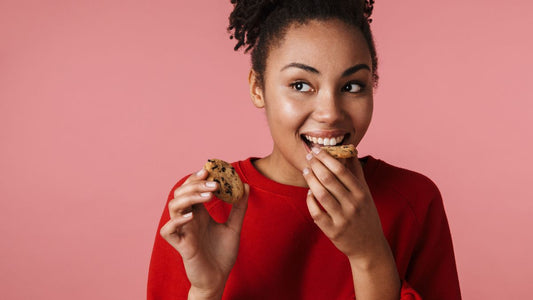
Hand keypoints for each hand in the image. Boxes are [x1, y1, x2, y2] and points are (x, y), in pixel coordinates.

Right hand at [160, 168, 248, 298]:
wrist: (219, 278)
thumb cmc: (223, 253)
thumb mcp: (234, 227)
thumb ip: (239, 207)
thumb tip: (245, 186)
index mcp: (199, 212)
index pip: (192, 188)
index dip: (197, 178)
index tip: (210, 170)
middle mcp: (188, 219)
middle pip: (181, 193)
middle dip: (195, 184)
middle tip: (214, 184)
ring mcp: (183, 231)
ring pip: (173, 207)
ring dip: (189, 197)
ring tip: (208, 196)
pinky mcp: (180, 246)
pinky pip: (168, 231)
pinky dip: (177, 221)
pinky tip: (192, 216)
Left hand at [302, 148, 389, 264]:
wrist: (369, 246)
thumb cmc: (365, 215)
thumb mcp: (365, 193)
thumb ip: (357, 173)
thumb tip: (350, 150)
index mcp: (361, 193)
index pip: (341, 170)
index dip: (327, 158)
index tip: (317, 149)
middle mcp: (353, 205)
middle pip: (329, 180)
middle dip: (316, 165)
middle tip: (308, 156)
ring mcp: (342, 218)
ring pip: (321, 195)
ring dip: (311, 180)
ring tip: (306, 171)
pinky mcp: (333, 231)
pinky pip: (316, 212)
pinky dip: (310, 201)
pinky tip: (309, 193)